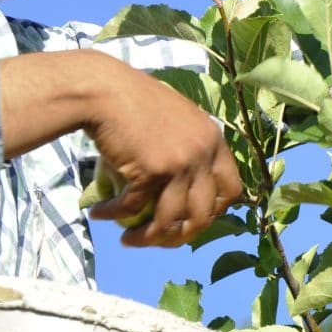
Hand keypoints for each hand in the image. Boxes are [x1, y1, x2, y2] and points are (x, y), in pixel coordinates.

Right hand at [83, 62, 243, 248]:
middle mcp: (203, 154)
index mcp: (214, 141)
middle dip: (181, 237)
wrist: (105, 90)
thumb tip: (188, 190)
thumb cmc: (135, 101)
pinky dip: (114, 215)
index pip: (231, 190)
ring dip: (147, 238)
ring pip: (170, 221)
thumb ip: (191, 148)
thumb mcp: (178, 120)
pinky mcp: (151, 171)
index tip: (191, 221)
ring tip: (128, 241)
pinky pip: (133, 208)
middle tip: (159, 240)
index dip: (213, 212)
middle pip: (203, 215)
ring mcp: (179, 164)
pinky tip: (99, 214)